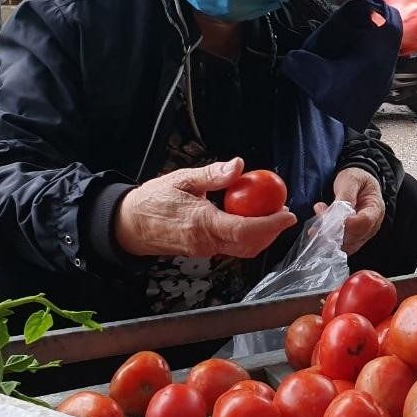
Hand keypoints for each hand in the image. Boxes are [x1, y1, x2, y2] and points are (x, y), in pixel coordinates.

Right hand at [115, 158, 297, 257]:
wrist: (130, 225)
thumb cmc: (153, 200)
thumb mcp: (182, 179)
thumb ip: (213, 174)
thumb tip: (238, 165)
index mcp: (202, 223)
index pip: (245, 229)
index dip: (270, 224)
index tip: (287, 214)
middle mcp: (206, 242)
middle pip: (250, 244)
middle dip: (272, 231)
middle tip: (284, 212)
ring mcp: (205, 250)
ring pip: (243, 249)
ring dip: (262, 235)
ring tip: (271, 214)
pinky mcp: (203, 251)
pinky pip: (232, 247)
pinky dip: (247, 236)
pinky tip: (250, 219)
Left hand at [314, 168, 384, 254]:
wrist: (358, 183)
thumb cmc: (356, 179)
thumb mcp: (351, 180)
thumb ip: (345, 197)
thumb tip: (337, 214)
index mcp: (375, 208)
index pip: (365, 222)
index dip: (348, 224)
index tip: (332, 220)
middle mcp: (372, 226)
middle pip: (355, 236)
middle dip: (334, 231)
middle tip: (318, 217)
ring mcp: (363, 235)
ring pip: (347, 245)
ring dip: (328, 238)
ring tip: (315, 226)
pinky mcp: (353, 239)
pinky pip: (342, 246)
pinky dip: (328, 242)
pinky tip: (318, 231)